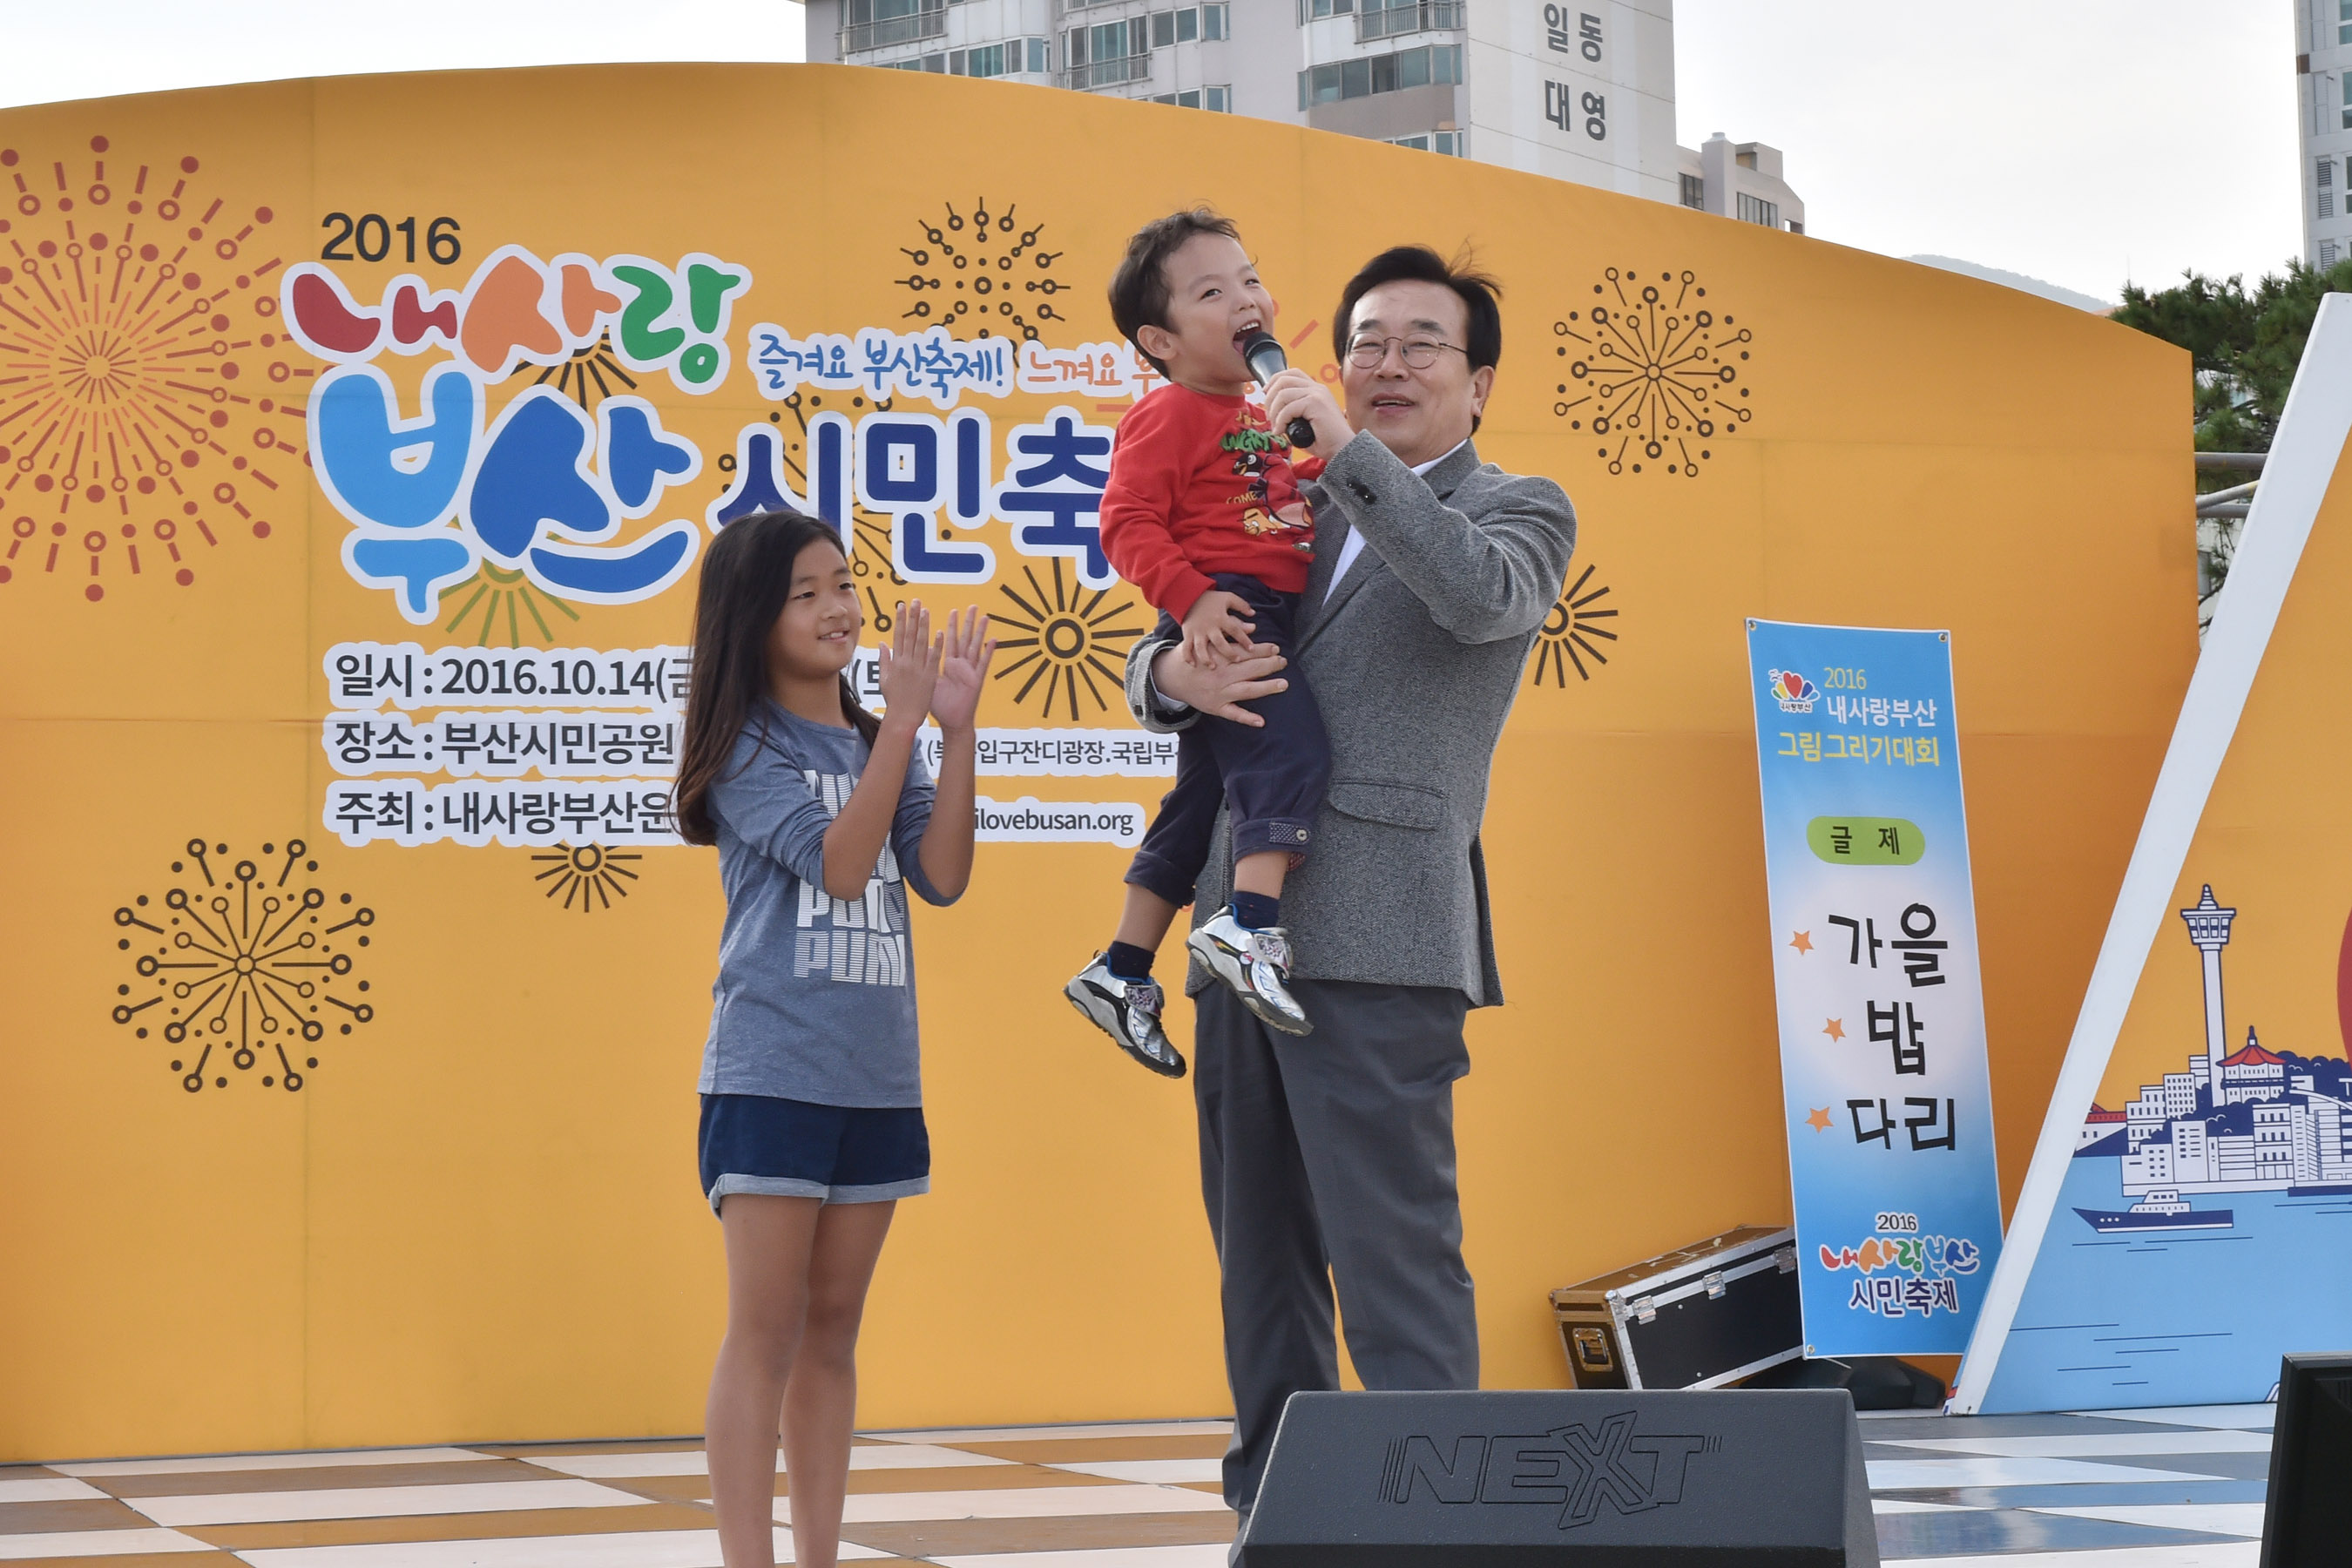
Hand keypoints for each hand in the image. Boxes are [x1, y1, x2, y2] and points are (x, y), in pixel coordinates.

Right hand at [875, 600, 941, 730]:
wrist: (903, 717)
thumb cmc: (894, 700)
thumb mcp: (884, 679)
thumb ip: (884, 660)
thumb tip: (881, 643)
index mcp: (895, 662)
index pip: (897, 636)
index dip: (900, 619)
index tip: (901, 606)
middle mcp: (906, 663)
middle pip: (909, 635)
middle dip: (912, 617)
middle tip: (915, 601)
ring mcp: (917, 669)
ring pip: (921, 643)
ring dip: (923, 626)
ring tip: (925, 610)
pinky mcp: (929, 677)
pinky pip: (933, 659)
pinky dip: (936, 645)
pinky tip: (939, 632)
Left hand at [929, 606, 994, 731]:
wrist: (951, 722)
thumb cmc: (939, 706)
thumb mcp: (928, 682)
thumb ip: (923, 666)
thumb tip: (916, 652)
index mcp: (947, 664)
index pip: (947, 640)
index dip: (949, 626)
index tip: (949, 611)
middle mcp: (960, 665)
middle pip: (963, 639)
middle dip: (966, 622)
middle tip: (970, 606)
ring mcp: (969, 671)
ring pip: (975, 646)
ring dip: (980, 631)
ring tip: (985, 616)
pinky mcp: (976, 679)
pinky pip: (983, 663)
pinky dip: (989, 652)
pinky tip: (994, 640)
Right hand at [1153, 642, 1286, 725]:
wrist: (1170, 677)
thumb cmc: (1194, 658)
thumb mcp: (1208, 643)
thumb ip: (1231, 636)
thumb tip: (1253, 628)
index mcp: (1219, 657)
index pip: (1245, 652)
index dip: (1262, 650)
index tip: (1276, 648)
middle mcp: (1221, 675)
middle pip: (1250, 669)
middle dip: (1269, 665)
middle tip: (1283, 662)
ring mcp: (1219, 693)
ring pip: (1246, 690)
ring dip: (1266, 688)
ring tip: (1283, 684)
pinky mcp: (1216, 707)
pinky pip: (1234, 714)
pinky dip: (1247, 718)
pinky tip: (1261, 722)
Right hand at [1181, 589, 1256, 667]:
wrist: (1189, 594)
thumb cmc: (1212, 598)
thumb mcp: (1228, 598)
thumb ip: (1241, 605)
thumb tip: (1253, 614)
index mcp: (1221, 617)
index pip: (1235, 630)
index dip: (1244, 639)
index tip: (1252, 649)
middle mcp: (1209, 626)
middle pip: (1219, 642)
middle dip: (1228, 653)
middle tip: (1237, 660)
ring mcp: (1197, 631)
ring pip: (1201, 647)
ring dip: (1206, 658)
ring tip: (1212, 667)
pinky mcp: (1187, 633)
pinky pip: (1186, 646)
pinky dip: (1187, 656)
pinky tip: (1192, 664)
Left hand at [1263, 368, 1351, 463]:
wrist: (1343, 449)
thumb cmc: (1324, 440)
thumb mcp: (1304, 421)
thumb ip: (1291, 411)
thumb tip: (1271, 410)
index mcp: (1316, 389)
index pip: (1292, 373)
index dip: (1274, 381)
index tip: (1266, 394)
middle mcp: (1317, 388)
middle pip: (1283, 380)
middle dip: (1270, 398)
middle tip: (1269, 417)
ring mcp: (1317, 394)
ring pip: (1283, 394)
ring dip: (1274, 412)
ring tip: (1276, 427)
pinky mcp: (1316, 403)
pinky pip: (1288, 408)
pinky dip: (1280, 421)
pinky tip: (1281, 431)